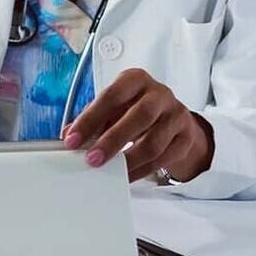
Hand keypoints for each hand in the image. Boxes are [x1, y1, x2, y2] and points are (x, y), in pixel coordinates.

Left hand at [62, 68, 213, 181]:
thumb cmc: (136, 109)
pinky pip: (163, 158)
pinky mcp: (186, 137)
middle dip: (112, 141)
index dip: (90, 119)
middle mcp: (159, 94)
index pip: (111, 96)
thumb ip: (93, 119)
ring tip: (110, 171)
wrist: (174, 119)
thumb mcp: (114, 108)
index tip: (72, 139)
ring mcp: (177, 114)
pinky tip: (127, 175)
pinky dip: (142, 170)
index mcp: (136, 80)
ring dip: (128, 160)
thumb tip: (69, 136)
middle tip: (92, 159)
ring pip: (154, 142)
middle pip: (138, 117)